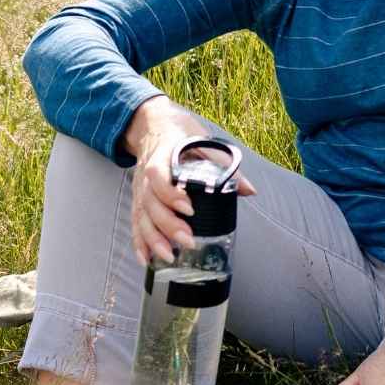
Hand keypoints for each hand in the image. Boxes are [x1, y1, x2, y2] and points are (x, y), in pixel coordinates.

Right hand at [121, 96, 256, 265]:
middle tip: (188, 240)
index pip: (158, 177)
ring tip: (168, 256)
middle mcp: (145, 177)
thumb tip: (250, 190)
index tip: (189, 208)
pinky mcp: (138, 200)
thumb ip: (226, 166)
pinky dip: (139, 242)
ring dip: (153, 239)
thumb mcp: (204, 142)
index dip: (170, 194)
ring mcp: (139, 190)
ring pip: (141, 217)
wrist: (153, 126)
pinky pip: (135, 223)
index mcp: (161, 157)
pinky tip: (146, 259)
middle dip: (167, 225)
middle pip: (150, 203)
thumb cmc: (181, 134)